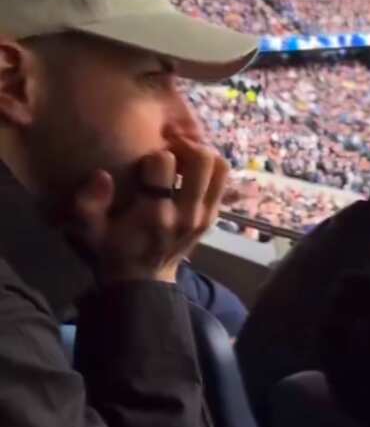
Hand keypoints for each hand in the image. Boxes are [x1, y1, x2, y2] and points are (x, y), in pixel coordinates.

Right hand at [65, 136, 228, 284]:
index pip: (164, 162)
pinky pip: (222, 181)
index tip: (145, 160)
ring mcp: (204, 215)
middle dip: (185, 147)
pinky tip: (189, 174)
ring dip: (202, 157)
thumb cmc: (114, 248)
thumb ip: (88, 203)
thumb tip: (103, 175)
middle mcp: (186, 212)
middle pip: (202, 159)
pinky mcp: (213, 217)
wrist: (144, 279)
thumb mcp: (90, 229)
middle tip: (170, 150)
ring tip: (182, 160)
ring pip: (220, 167)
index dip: (153, 154)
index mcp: (155, 213)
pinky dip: (210, 170)